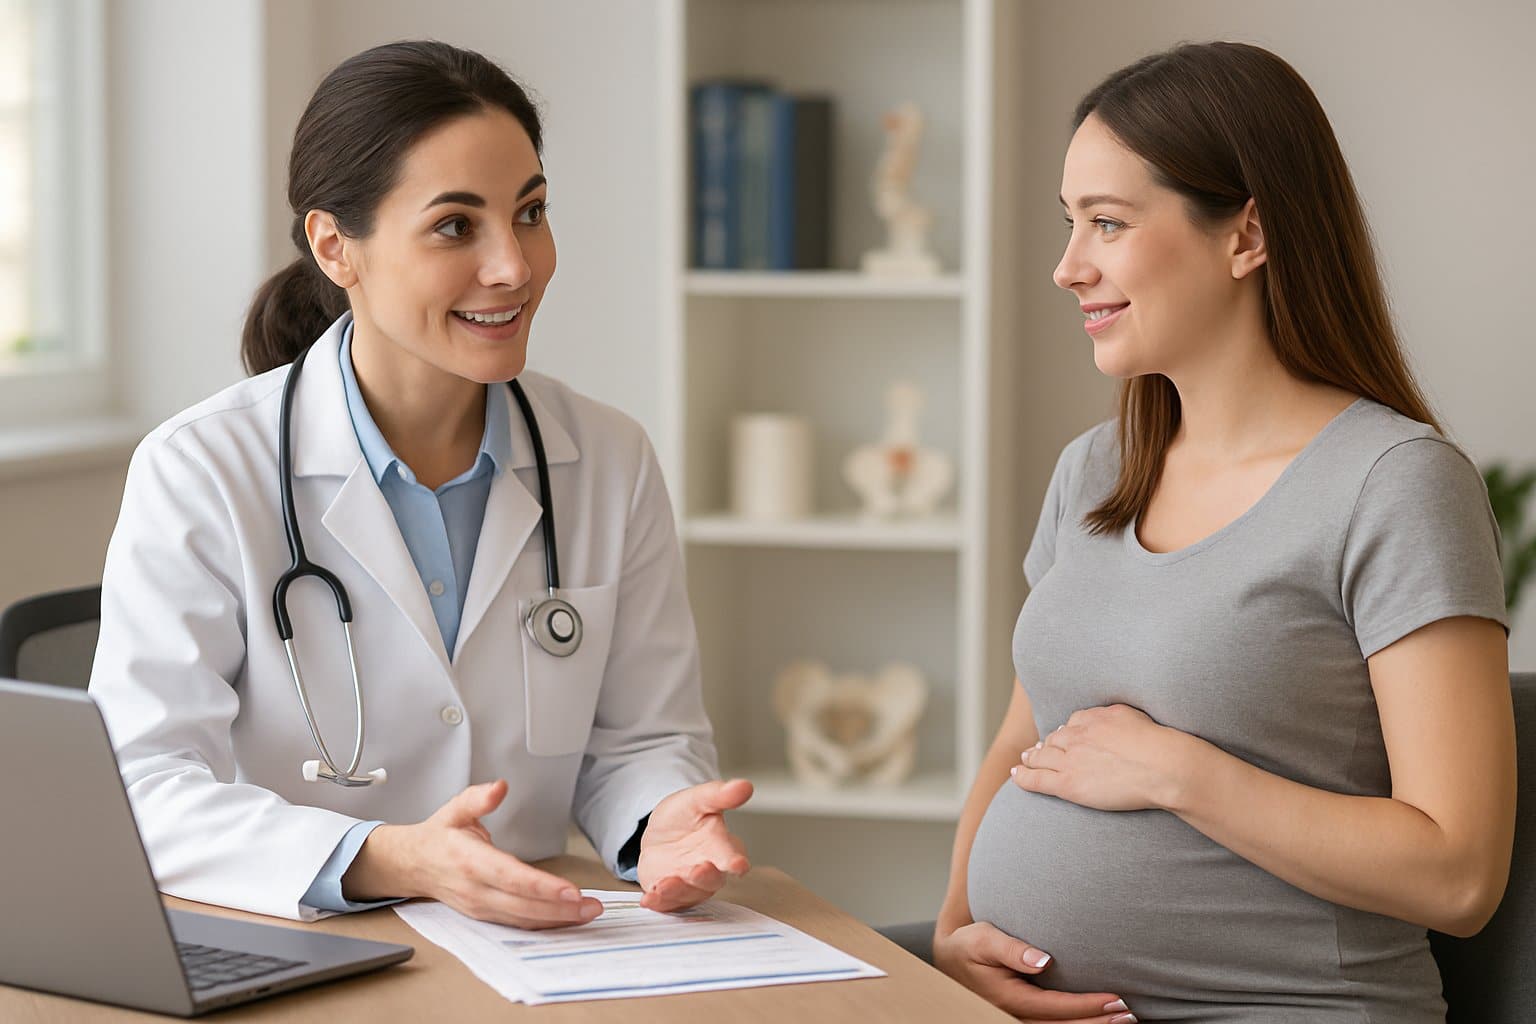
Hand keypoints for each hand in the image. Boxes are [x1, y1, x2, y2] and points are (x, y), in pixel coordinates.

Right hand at [344, 779, 603, 928]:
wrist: (413, 865)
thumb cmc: (439, 837)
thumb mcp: (456, 809)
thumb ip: (478, 798)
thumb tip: (500, 787)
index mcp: (469, 860)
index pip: (510, 877)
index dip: (541, 886)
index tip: (570, 891)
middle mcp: (475, 889)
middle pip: (522, 905)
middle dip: (560, 908)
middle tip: (592, 906)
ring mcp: (480, 907)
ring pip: (522, 919)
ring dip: (558, 919)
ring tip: (588, 912)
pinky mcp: (485, 916)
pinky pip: (518, 924)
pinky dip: (544, 924)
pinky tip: (567, 919)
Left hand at [637, 778, 752, 911]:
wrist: (660, 834)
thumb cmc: (685, 817)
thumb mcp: (697, 799)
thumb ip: (719, 795)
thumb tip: (745, 785)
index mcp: (722, 847)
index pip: (734, 857)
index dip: (736, 861)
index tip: (738, 865)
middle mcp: (710, 871)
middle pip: (712, 880)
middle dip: (705, 877)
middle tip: (698, 870)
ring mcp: (690, 886)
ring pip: (688, 893)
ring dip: (677, 891)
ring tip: (665, 884)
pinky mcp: (670, 896)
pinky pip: (666, 904)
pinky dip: (658, 903)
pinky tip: (648, 899)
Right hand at [933, 921, 1133, 1022]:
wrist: (949, 960)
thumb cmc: (969, 944)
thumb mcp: (983, 937)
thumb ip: (1012, 949)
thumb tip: (1043, 961)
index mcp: (1006, 998)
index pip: (1055, 1008)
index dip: (1088, 1006)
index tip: (1116, 999)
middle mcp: (1012, 1016)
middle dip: (1097, 1023)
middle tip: (1129, 1014)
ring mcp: (1016, 1020)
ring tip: (1122, 1020)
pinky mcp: (1021, 1019)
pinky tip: (1097, 1019)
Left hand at [1012, 704, 1190, 811]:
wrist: (1161, 766)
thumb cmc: (1157, 745)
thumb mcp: (1133, 716)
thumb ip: (1115, 715)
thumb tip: (1107, 717)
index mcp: (1093, 719)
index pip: (1072, 724)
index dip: (1065, 733)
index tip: (1062, 738)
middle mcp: (1077, 736)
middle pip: (1054, 740)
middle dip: (1046, 745)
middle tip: (1038, 750)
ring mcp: (1070, 760)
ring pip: (1042, 757)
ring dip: (1031, 758)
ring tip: (1025, 760)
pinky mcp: (1069, 783)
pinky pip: (1037, 779)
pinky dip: (1023, 776)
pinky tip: (1016, 774)